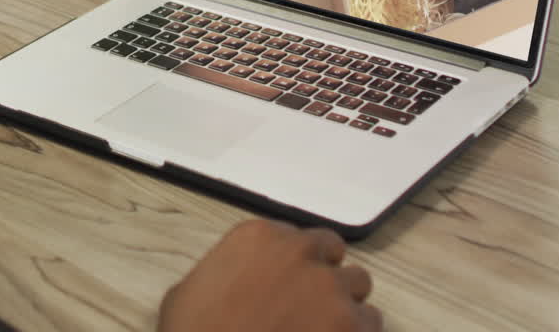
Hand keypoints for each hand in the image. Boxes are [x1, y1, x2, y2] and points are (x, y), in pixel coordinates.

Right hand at [159, 220, 380, 331]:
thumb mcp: (187, 293)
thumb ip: (223, 274)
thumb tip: (230, 285)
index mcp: (258, 237)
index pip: (297, 236)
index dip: (296, 261)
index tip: (290, 279)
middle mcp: (300, 254)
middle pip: (332, 252)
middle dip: (323, 274)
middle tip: (309, 302)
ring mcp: (329, 289)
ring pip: (358, 285)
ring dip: (345, 303)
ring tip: (325, 327)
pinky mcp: (351, 326)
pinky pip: (371, 322)